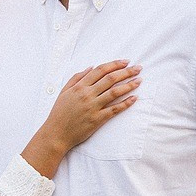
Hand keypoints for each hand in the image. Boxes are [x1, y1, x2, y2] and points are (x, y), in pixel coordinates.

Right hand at [22, 61, 140, 175]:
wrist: (56, 134)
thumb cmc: (59, 113)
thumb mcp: (64, 91)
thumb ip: (76, 78)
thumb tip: (90, 67)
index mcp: (79, 86)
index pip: (100, 70)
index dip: (115, 64)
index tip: (125, 61)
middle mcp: (87, 94)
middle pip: (111, 79)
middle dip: (126, 72)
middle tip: (138, 68)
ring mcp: (93, 107)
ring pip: (115, 92)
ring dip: (129, 85)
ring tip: (139, 80)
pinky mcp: (97, 119)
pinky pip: (115, 109)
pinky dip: (126, 103)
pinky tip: (135, 98)